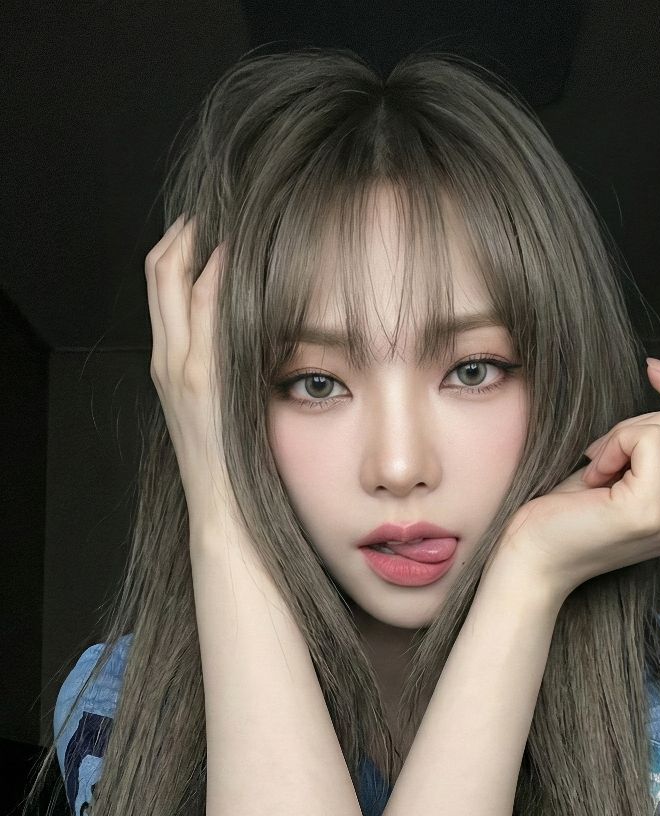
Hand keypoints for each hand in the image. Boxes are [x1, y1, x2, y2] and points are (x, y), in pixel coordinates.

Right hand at [145, 214, 235, 526]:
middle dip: (185, 232)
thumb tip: (249, 347)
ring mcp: (183, 368)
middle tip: (214, 208)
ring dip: (204, 244)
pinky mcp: (205, 379)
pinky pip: (207, 311)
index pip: (162, 288)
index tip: (205, 226)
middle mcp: (168, 361)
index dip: (178, 249)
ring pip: (179, 282)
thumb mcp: (221, 412)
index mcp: (168, 367)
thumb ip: (224, 377)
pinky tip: (240, 255)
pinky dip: (220, 276)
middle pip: (160, 271)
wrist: (222, 514)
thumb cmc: (232, 470)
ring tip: (234, 220)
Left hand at [499, 360, 659, 602]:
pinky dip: (614, 444)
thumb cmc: (572, 514)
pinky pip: (649, 436)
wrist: (534, 559)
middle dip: (641, 423)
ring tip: (599, 472)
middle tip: (605, 459)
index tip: (653, 369)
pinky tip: (595, 476)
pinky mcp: (653, 509)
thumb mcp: (633, 460)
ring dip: (622, 436)